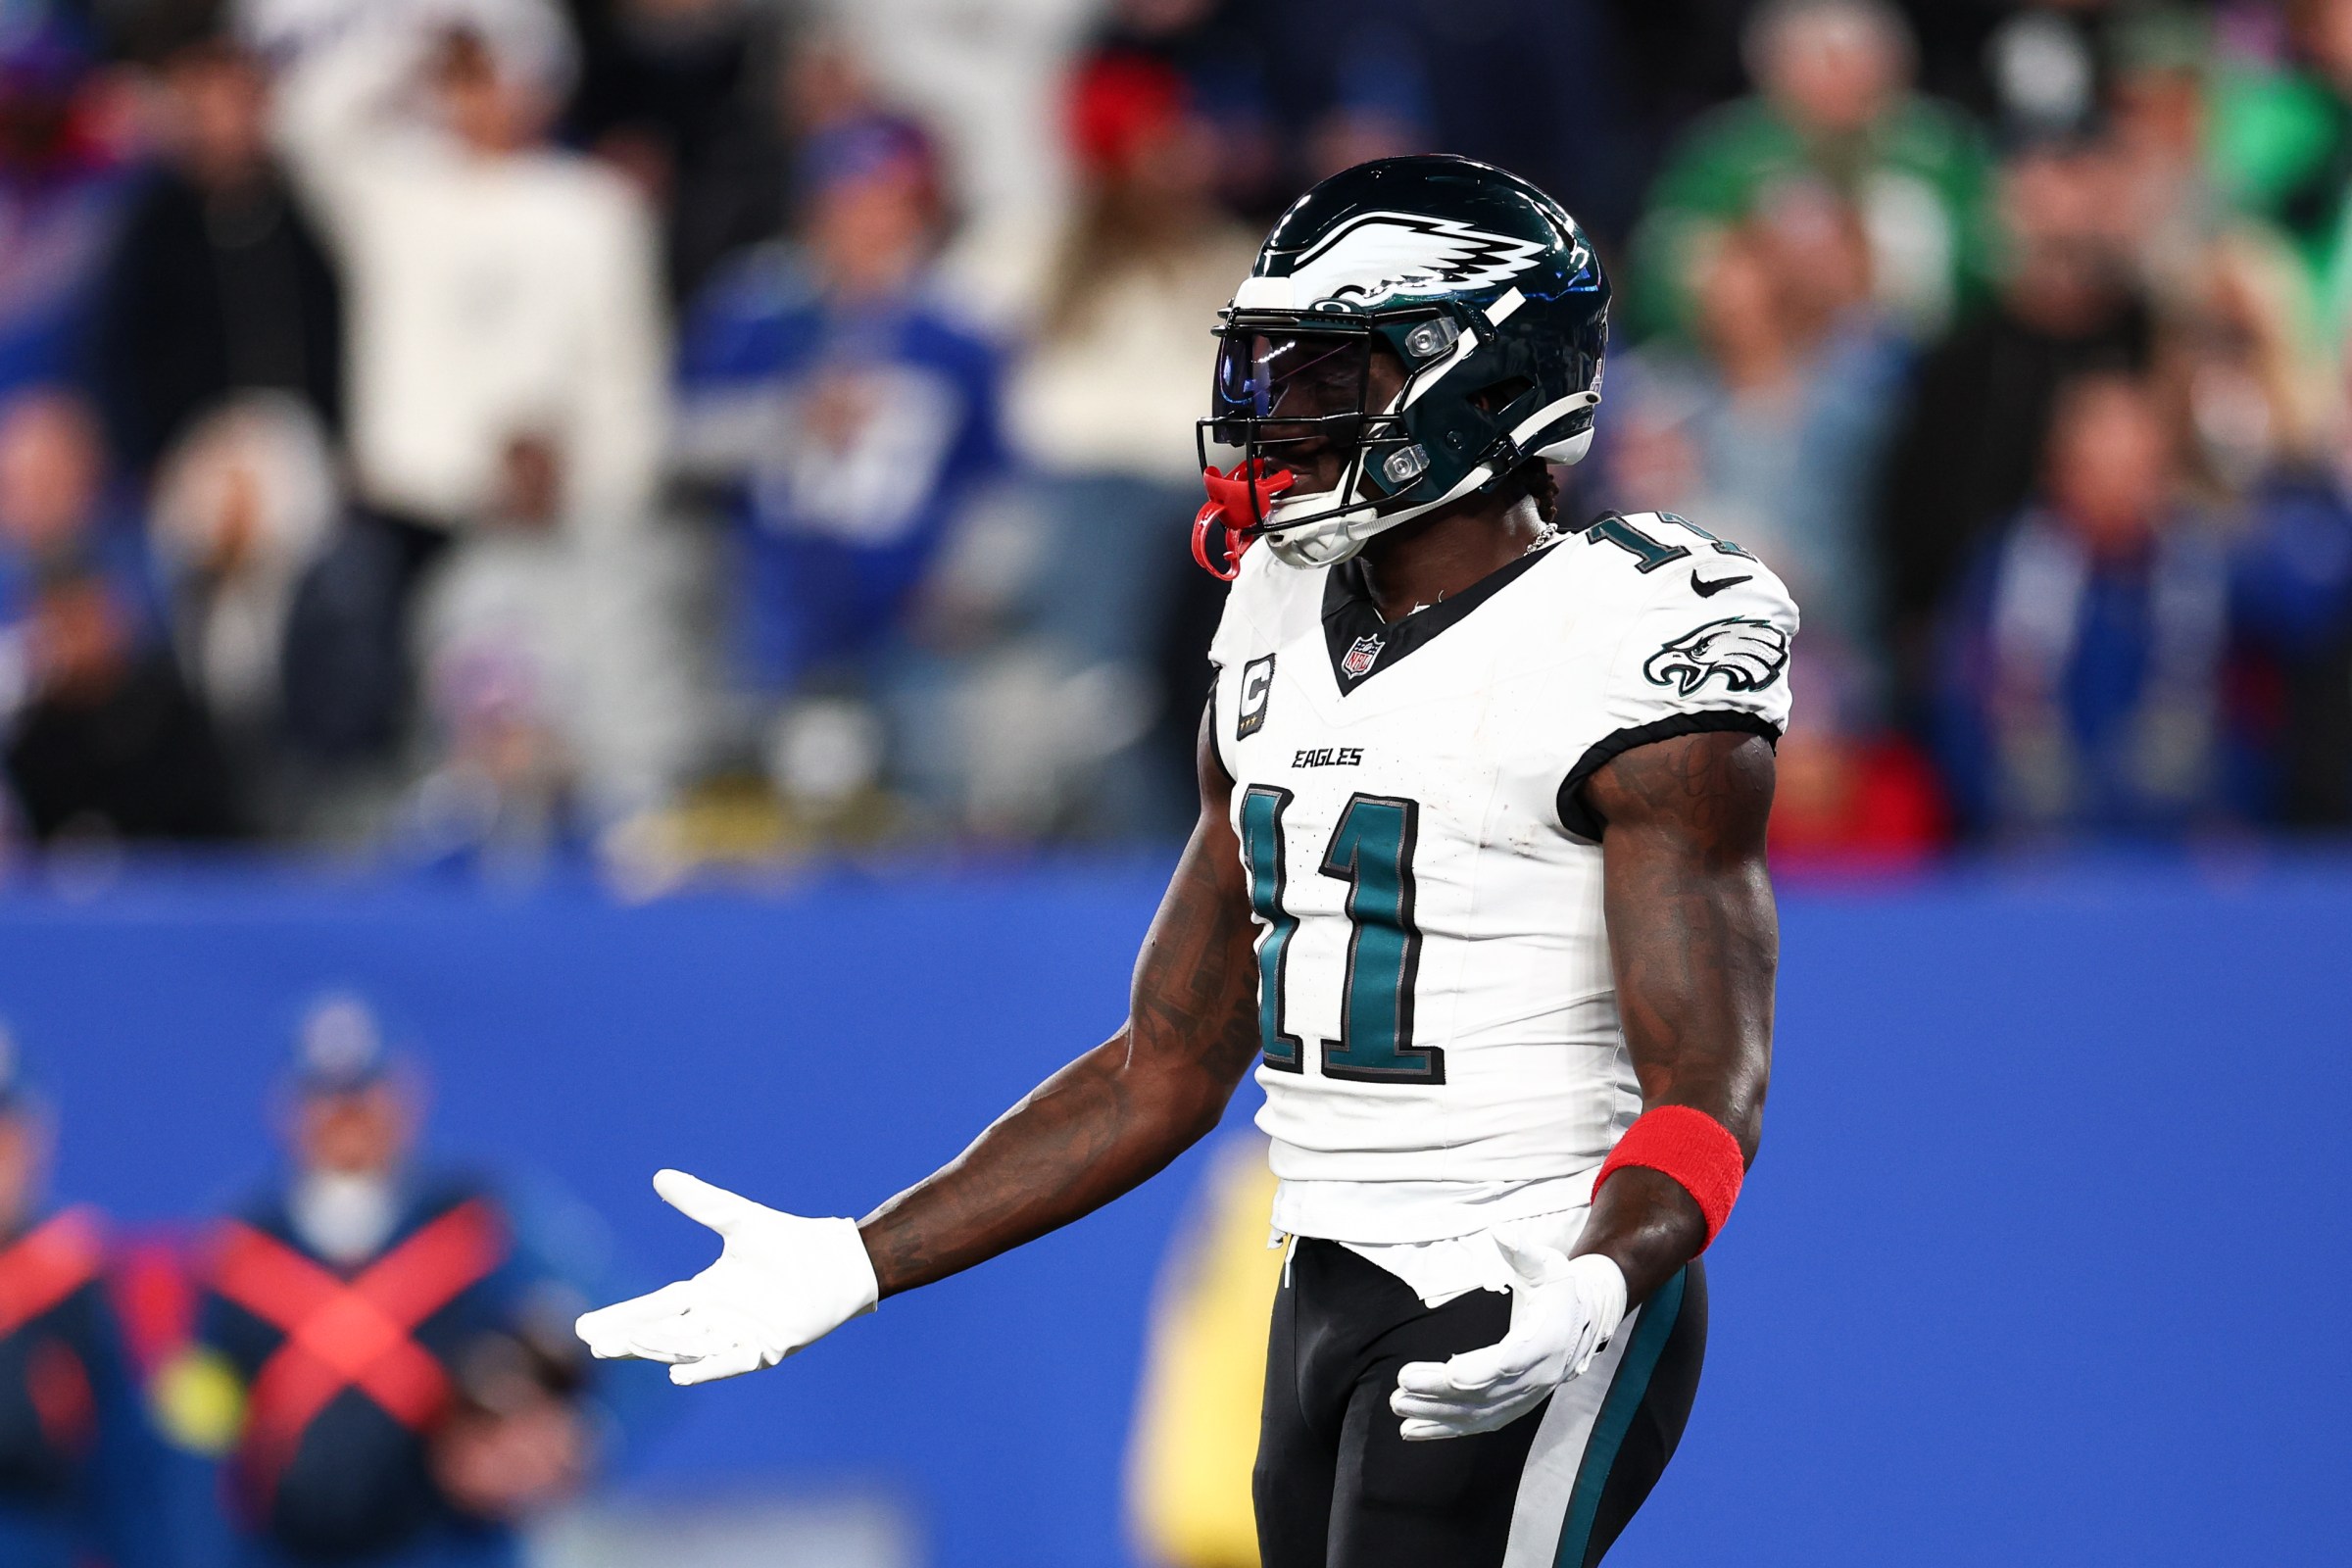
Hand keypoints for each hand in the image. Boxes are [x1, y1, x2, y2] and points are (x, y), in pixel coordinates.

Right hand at [573, 1170, 878, 1385]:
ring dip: (660, 1348)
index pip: (653, 1307)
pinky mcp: (766, 1349)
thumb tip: (661, 1176)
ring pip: (690, 1348)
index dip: (621, 1317)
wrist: (838, 1260)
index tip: (585, 1327)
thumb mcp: (737, 1218)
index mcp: (705, 1291)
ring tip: (629, 1343)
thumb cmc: (789, 1239)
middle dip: (630, 1338)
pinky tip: (677, 1374)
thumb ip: (700, 1202)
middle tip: (594, 1344)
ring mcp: (739, 1336)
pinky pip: (729, 1363)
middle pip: (664, 1332)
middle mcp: (717, 1318)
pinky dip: (705, 1369)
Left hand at [1389, 1244, 1625, 1440]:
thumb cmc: (1559, 1287)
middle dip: (1442, 1392)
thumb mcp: (1548, 1263)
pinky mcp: (1514, 1405)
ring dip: (1437, 1414)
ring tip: (1399, 1405)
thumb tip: (1500, 1232)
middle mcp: (1540, 1376)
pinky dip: (1446, 1429)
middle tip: (1402, 1384)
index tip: (1449, 1371)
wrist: (1585, 1320)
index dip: (1482, 1370)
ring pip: (1479, 1414)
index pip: (1513, 1362)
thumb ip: (1523, 1250)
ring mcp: (1527, 1396)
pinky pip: (1479, 1423)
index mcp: (1548, 1339)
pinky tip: (1413, 1430)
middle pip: (1487, 1392)